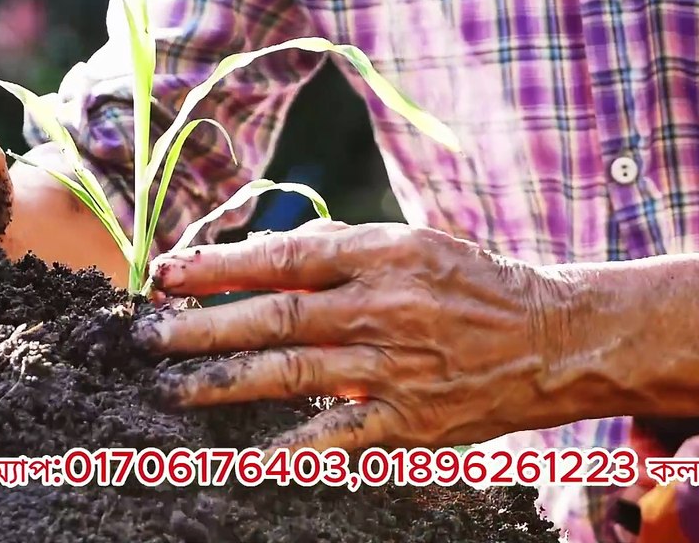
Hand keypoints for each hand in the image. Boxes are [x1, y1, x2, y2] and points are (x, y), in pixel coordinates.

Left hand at [135, 219, 580, 451]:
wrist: (554, 336)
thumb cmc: (469, 281)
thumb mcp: (408, 241)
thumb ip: (334, 245)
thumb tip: (256, 250)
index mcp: (379, 254)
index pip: (280, 258)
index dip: (216, 267)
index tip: (164, 272)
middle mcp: (382, 307)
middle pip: (274, 317)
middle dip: (201, 326)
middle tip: (143, 335)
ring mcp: (394, 367)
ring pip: (292, 374)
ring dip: (223, 382)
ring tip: (168, 387)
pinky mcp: (410, 419)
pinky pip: (339, 437)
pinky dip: (291, 450)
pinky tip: (243, 458)